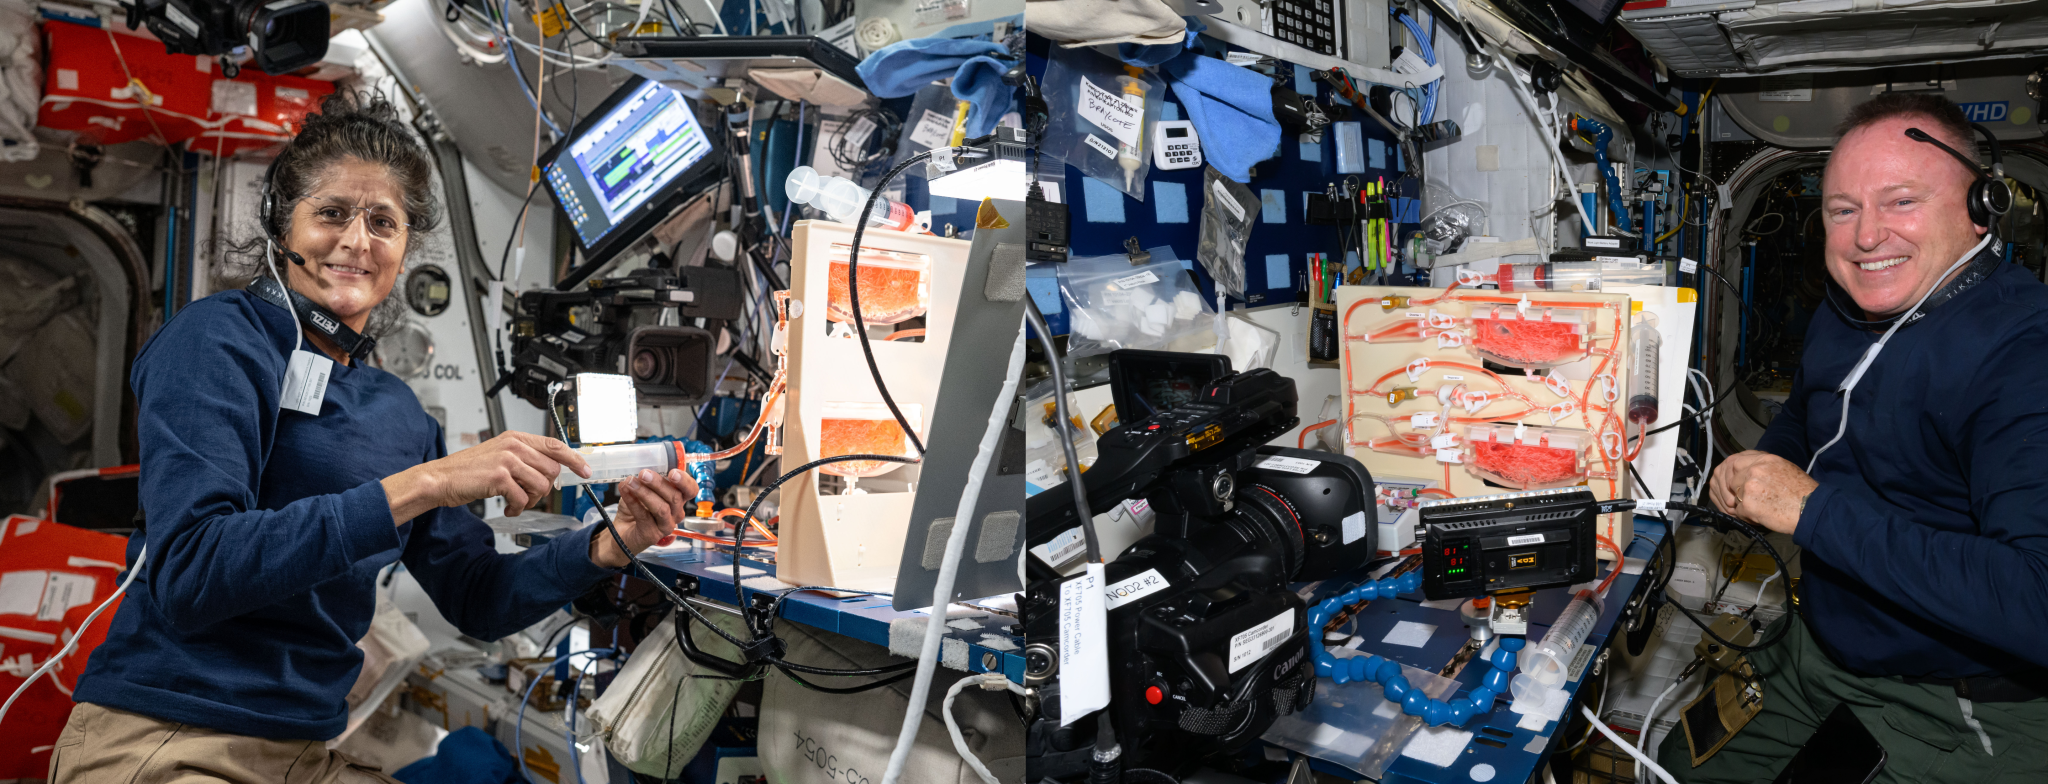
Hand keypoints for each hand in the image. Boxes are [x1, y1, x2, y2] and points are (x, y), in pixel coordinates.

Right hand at [382, 431, 589, 522]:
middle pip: (551, 470)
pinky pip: (523, 497)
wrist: (441, 478)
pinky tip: (507, 507)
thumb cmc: (469, 470)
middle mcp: (513, 445)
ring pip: (540, 485)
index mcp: (516, 438)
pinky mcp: (499, 477)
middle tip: (528, 495)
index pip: (555, 445)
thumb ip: (525, 459)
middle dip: (544, 488)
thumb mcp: (500, 455)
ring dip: (531, 500)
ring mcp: (506, 460)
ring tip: (515, 501)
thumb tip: (551, 472)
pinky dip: (518, 507)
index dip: (574, 459)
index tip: (585, 471)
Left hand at [589, 468, 700, 568]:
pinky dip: (632, 501)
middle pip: (675, 497)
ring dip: (644, 492)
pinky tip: (625, 491)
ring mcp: (666, 526)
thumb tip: (640, 461)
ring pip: (661, 508)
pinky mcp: (652, 535)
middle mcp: (676, 513)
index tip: (673, 472)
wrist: (622, 531)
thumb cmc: (636, 507)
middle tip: (643, 473)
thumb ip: (645, 478)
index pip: (691, 490)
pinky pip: (644, 516)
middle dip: (658, 483)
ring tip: (630, 482)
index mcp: (678, 499)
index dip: (685, 481)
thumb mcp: (643, 489)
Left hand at [1710, 450, 1817, 534]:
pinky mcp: (1748, 504)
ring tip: (1758, 509)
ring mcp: (1750, 486)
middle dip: (1735, 489)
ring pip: (1734, 496)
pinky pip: (1738, 512)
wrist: (1811, 509)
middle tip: (1745, 498)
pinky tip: (1760, 517)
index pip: (1735, 460)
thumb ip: (1762, 466)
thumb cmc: (1802, 491)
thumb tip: (1746, 470)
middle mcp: (1755, 469)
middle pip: (1731, 478)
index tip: (1735, 482)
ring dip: (1742, 504)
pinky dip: (1746, 517)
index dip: (1732, 473)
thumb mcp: (1783, 467)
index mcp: (1764, 459)